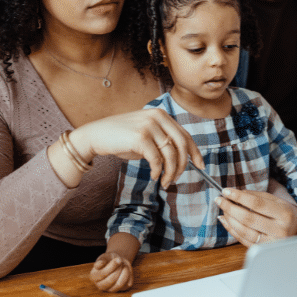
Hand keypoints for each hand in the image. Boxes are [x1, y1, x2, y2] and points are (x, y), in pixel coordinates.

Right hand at [70, 108, 203, 187]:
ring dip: (170, 172)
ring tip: (164, 182)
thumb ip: (162, 141)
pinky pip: (157, 160)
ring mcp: (149, 126)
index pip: (185, 135)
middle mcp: (157, 117)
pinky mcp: (140, 137)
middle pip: (182, 145)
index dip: (195, 152)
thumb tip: (181, 159)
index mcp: (161, 115)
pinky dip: (158, 172)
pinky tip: (154, 177)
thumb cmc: (120, 138)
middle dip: (182, 166)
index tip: (200, 166)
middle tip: (175, 179)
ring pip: (171, 154)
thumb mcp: (145, 135)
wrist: (95, 136)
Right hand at [90, 252, 133, 292]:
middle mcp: (101, 285)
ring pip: (119, 284)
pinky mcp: (121, 289)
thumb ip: (102, 260)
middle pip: (111, 280)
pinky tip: (126, 270)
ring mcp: (111, 289)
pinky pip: (127, 284)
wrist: (118, 262)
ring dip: (124, 273)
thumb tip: (99, 264)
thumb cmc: (109, 259)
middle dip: (118, 269)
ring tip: (124, 266)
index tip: (118, 259)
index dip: (112, 266)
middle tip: (120, 262)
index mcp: (94, 276)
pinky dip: (129, 275)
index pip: (103, 274)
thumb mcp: (105, 256)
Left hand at [215, 188, 296, 246]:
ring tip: (223, 209)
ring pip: (244, 231)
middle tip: (219, 200)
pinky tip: (225, 220)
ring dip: (229, 219)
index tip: (226, 191)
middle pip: (248, 218)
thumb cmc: (283, 214)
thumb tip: (233, 194)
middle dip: (230, 208)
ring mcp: (272, 243)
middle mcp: (280, 230)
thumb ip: (255, 196)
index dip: (239, 197)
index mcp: (284, 214)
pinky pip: (243, 240)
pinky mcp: (263, 251)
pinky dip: (231, 230)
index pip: (257, 204)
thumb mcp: (275, 201)